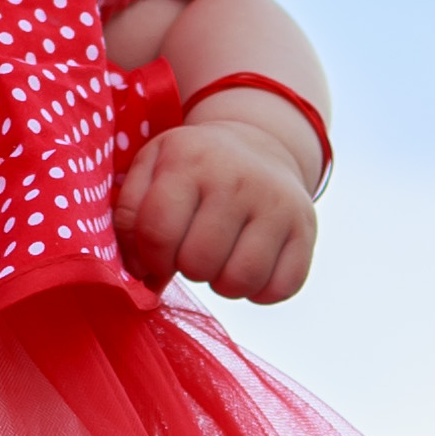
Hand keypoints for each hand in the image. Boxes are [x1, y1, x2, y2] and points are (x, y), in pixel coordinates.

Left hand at [116, 107, 320, 303]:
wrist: (258, 144)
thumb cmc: (192, 168)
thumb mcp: (150, 169)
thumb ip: (129, 217)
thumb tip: (139, 274)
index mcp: (190, 159)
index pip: (158, 234)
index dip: (151, 258)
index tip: (158, 254)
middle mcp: (238, 177)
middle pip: (198, 263)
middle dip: (187, 267)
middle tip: (193, 250)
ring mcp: (277, 202)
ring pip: (239, 280)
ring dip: (222, 283)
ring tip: (220, 259)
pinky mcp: (305, 228)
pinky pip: (279, 288)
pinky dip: (259, 291)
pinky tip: (250, 265)